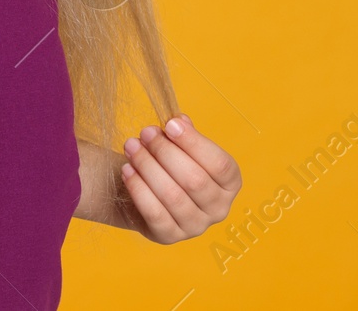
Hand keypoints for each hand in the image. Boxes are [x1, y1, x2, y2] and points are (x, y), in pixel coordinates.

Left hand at [119, 113, 241, 243]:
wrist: (148, 192)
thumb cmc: (170, 164)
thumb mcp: (181, 147)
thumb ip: (182, 133)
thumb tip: (178, 122)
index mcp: (230, 183)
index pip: (219, 164)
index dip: (194, 142)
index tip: (170, 124)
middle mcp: (219, 209)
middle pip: (194, 180)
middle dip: (165, 152)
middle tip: (145, 133)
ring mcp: (195, 226)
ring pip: (173, 196)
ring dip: (148, 166)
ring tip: (131, 147)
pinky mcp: (169, 236)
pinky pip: (154, 213)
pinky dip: (138, 188)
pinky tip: (127, 169)